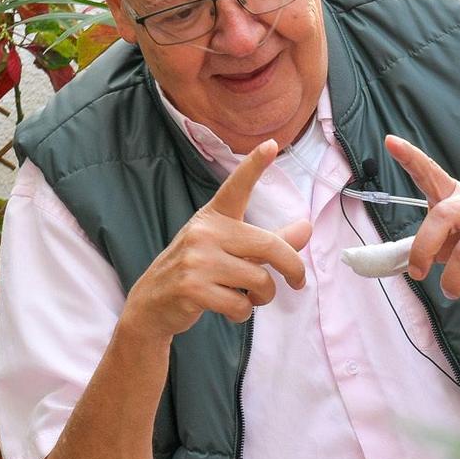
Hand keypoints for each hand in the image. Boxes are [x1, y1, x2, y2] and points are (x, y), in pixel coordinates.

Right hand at [126, 141, 312, 336]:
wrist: (153, 303)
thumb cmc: (198, 271)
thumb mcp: (229, 249)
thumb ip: (268, 241)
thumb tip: (306, 228)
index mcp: (214, 217)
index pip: (236, 188)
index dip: (254, 166)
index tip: (270, 145)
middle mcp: (205, 232)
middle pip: (271, 247)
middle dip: (292, 269)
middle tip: (298, 281)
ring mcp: (196, 260)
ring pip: (260, 281)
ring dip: (262, 297)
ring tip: (247, 297)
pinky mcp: (192, 288)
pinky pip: (241, 306)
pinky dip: (242, 313)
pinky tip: (228, 309)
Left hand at [390, 135, 459, 319]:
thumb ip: (439, 242)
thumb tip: (420, 261)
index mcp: (458, 195)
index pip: (430, 173)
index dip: (410, 158)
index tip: (390, 142)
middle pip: (442, 217)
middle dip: (424, 248)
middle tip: (418, 273)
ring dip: (453, 281)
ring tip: (450, 294)